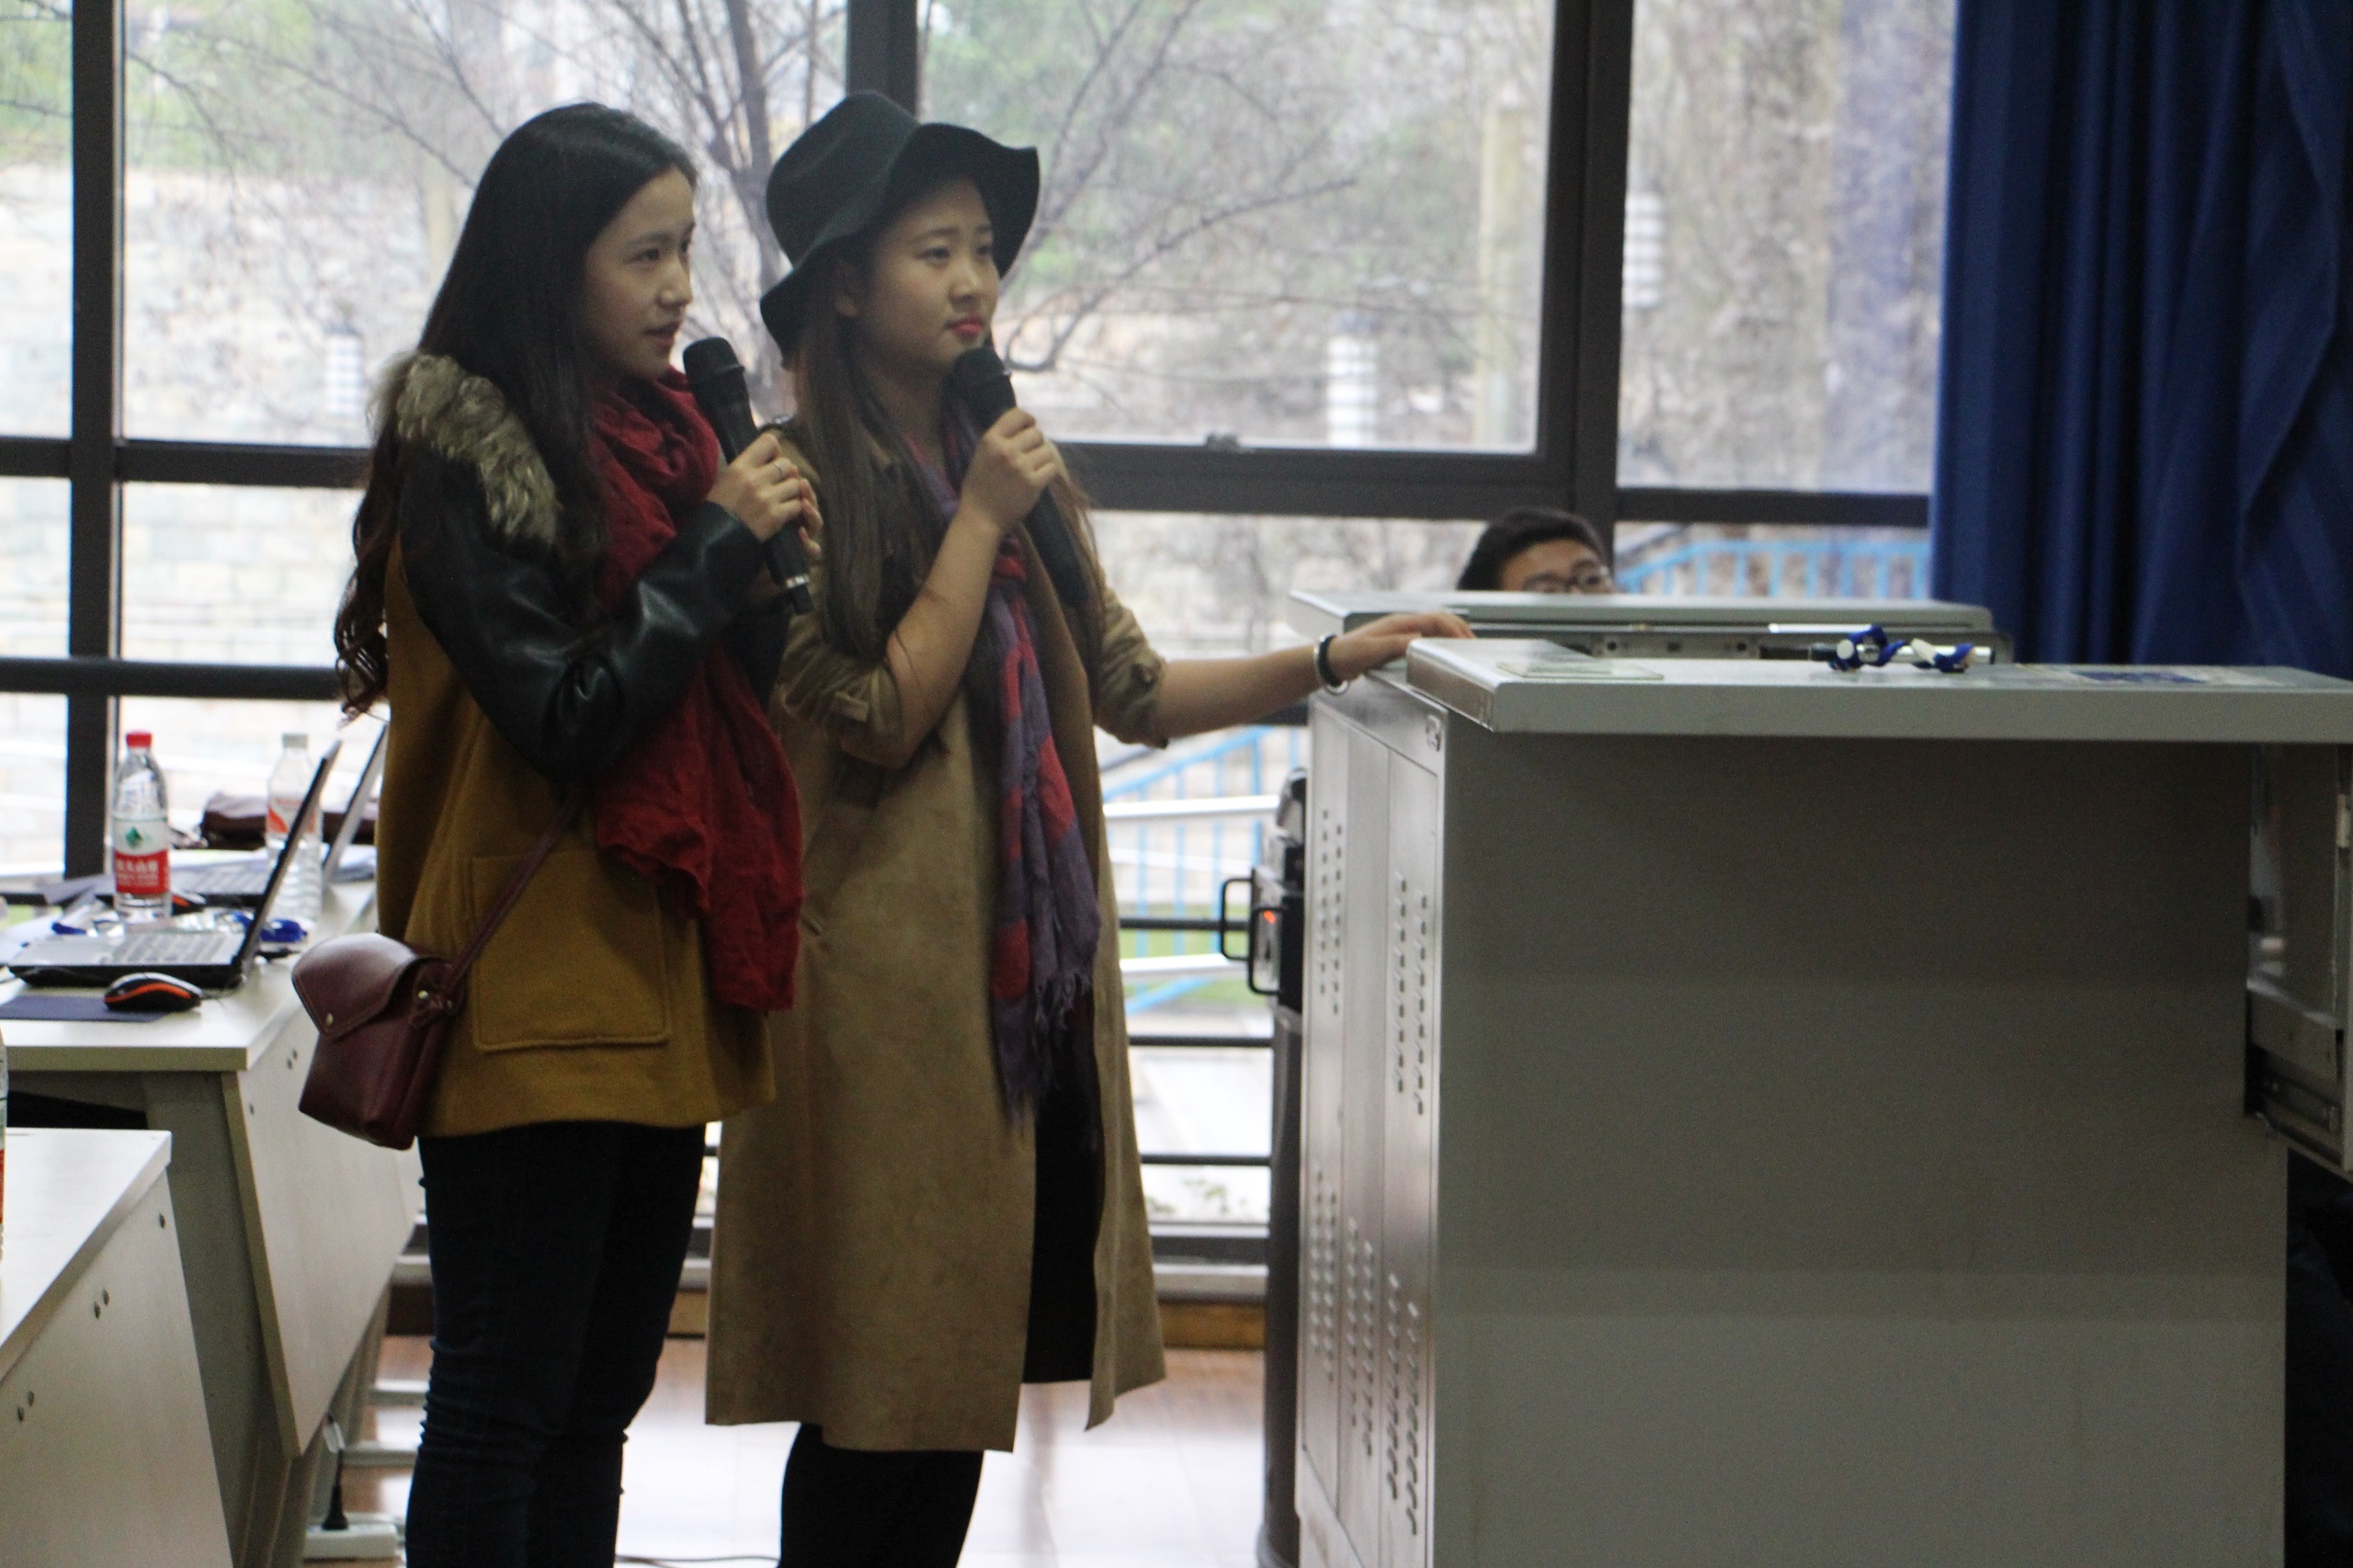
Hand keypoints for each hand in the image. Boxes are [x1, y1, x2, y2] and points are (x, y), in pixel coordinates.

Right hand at [709, 432, 814, 543]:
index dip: (775, 451)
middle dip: (785, 474)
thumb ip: (746, 467)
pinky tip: (785, 513)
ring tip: (782, 499)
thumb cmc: (716, 509)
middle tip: (779, 484)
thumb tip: (770, 459)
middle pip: (787, 464)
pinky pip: (797, 505)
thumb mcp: (725, 480)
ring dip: (792, 492)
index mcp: (740, 466)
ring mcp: (766, 498)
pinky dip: (794, 509)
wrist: (713, 540)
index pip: (769, 441)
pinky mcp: (775, 516)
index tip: (771, 461)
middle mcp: (754, 478)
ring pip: (795, 484)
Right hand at [957, 409, 1063, 533]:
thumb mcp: (982, 455)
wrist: (980, 518)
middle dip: (1037, 443)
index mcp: (990, 440)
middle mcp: (1006, 450)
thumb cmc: (980, 487)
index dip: (1028, 420)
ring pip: (1048, 450)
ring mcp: (1021, 467)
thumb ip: (1000, 440)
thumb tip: (1026, 426)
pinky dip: (1049, 472)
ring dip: (1044, 458)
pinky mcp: (1033, 483)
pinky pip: (1052, 468)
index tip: (1030, 426)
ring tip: (1035, 468)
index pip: (1017, 415)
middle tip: (1031, 455)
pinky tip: (1040, 478)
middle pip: (1037, 434)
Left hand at [1326, 611, 1474, 681]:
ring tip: (1466, 649)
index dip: (1455, 629)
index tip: (1468, 643)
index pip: (1437, 619)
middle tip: (1475, 645)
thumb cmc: (1348, 654)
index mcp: (1400, 623)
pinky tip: (1443, 654)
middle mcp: (1403, 625)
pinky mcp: (1397, 644)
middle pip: (1440, 621)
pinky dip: (1440, 644)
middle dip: (1460, 630)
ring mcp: (1401, 633)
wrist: (1330, 660)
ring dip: (1452, 636)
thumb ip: (1396, 645)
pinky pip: (1426, 639)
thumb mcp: (1372, 650)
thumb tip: (1421, 640)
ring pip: (1435, 630)